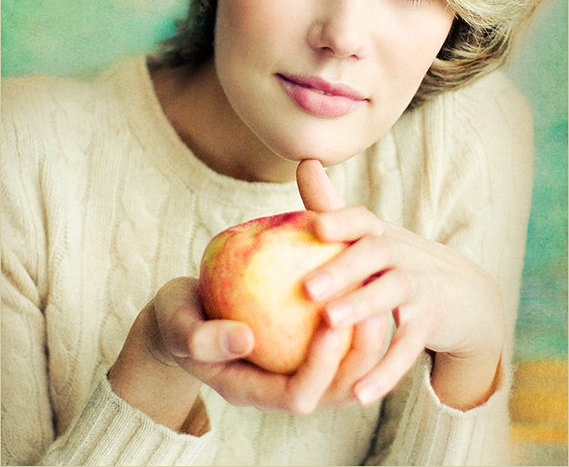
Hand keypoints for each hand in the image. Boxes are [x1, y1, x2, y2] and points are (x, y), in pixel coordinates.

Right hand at [108, 273, 384, 430]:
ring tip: (378, 293)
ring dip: (369, 338)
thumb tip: (245, 339)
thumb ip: (200, 338)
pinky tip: (362, 278)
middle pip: (336, 390)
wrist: (186, 314)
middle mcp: (280, 387)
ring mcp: (295, 368)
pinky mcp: (303, 346)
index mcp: (250, 390)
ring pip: (348, 369)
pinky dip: (356, 316)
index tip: (330, 320)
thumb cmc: (179, 318)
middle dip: (362, 355)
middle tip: (374, 309)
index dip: (320, 366)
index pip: (297, 395)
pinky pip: (339, 338)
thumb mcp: (177, 326)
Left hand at [296, 159, 505, 409]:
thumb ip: (331, 203)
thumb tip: (303, 159)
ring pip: (393, 294)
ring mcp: (420, 287)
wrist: (461, 292)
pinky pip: (409, 346)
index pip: (363, 217)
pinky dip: (387, 369)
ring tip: (331, 324)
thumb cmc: (392, 259)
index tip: (316, 224)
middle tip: (309, 287)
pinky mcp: (431, 322)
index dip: (341, 217)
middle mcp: (401, 254)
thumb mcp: (366, 233)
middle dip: (345, 267)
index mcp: (379, 234)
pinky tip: (358, 391)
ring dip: (363, 308)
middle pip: (376, 253)